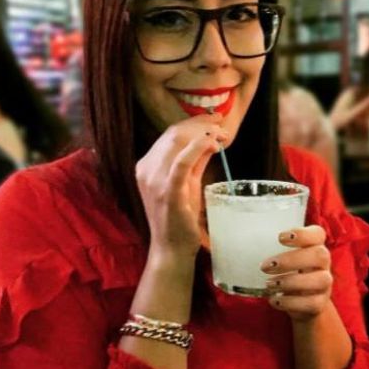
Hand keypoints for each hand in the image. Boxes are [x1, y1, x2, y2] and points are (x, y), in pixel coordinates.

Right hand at [136, 114, 228, 256]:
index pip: (169, 134)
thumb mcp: (187, 184)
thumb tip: (210, 140)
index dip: (193, 122)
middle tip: (222, 124)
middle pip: (173, 134)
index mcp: (146, 166)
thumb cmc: (180, 218)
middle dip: (200, 124)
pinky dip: (197, 147)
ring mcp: (154, 180)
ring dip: (203, 133)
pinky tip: (212, 143)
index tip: (214, 120)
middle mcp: (146, 169)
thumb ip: (196, 162)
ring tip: (222, 134)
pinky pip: (181, 162)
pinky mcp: (168, 191)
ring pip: (176, 142)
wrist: (171, 248)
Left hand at [263, 225, 332, 320]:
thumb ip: (261, 249)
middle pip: (320, 255)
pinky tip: (273, 300)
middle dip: (292, 260)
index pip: (318, 234)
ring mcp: (325, 284)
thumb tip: (222, 244)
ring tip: (269, 284)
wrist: (303, 303)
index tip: (280, 237)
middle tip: (266, 266)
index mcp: (314, 246)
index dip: (303, 233)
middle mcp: (323, 264)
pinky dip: (291, 303)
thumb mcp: (278, 257)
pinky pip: (311, 303)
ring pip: (320, 280)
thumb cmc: (285, 273)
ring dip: (292, 282)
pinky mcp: (320, 303)